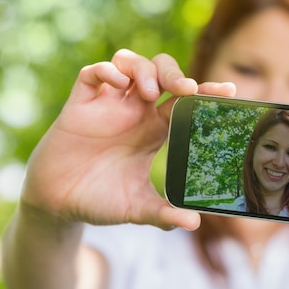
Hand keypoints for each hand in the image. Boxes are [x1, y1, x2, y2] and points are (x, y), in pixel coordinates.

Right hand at [20, 49, 235, 229]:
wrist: (59, 205)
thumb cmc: (102, 201)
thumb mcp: (137, 208)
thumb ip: (164, 213)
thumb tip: (194, 224)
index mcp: (154, 130)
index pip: (185, 101)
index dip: (205, 91)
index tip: (229, 90)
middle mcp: (135, 112)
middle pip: (161, 73)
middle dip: (174, 72)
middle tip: (185, 87)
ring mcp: (108, 106)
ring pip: (129, 64)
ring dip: (143, 69)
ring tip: (150, 91)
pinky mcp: (80, 106)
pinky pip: (92, 75)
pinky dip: (106, 71)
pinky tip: (116, 83)